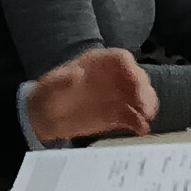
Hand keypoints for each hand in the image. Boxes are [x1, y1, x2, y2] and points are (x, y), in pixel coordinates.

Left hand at [24, 47, 155, 141]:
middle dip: (144, 90)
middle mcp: (111, 77)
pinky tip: (141, 129)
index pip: (122, 60)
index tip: (136, 83)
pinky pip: (132, 116)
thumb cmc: (48, 95)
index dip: (132, 69)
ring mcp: (115, 96)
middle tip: (145, 107)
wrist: (44, 118)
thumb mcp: (50, 85)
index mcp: (98, 63)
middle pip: (136, 77)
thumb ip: (62, 80)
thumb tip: (76, 76)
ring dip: (146, 106)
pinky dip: (138, 122)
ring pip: (139, 96)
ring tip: (146, 117)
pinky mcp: (115, 114)